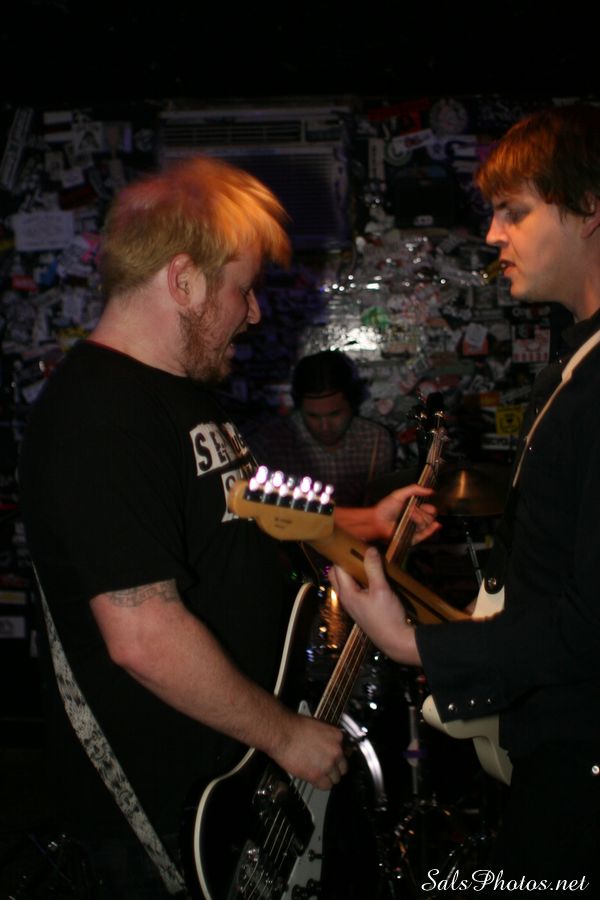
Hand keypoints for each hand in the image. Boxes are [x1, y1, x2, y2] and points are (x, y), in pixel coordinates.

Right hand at [271, 712, 348, 789]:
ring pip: (336, 779)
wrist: (282, 733)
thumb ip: (328, 739)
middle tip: (325, 767)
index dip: (338, 756)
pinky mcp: (317, 775)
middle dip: (335, 768)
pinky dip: (320, 784)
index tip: (334, 759)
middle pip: (343, 767)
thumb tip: (328, 746)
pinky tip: (314, 779)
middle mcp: (336, 751)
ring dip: (328, 777)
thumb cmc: (294, 727)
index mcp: (337, 736)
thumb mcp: (318, 727)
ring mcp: (328, 764)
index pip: (347, 751)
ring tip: (318, 773)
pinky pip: (326, 786)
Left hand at [329, 546, 420, 665]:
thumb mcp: (382, 589)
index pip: (337, 567)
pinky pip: (354, 589)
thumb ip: (374, 568)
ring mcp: (352, 604)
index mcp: (347, 592)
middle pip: (337, 574)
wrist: (395, 641)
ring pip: (346, 582)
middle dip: (345, 562)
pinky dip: (359, 580)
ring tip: (367, 562)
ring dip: (353, 571)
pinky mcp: (360, 608)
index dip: (343, 554)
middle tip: (360, 552)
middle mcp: (346, 598)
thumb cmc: (387, 617)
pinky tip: (373, 577)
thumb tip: (369, 549)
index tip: (354, 544)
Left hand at [372, 485, 441, 543]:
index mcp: (415, 510)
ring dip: (419, 518)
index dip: (430, 508)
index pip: (430, 510)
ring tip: (409, 516)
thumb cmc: (385, 508)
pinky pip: (424, 535)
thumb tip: (430, 491)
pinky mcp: (412, 538)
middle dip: (423, 513)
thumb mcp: (399, 494)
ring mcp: (414, 529)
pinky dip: (430, 530)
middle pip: (430, 517)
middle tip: (413, 510)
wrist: (377, 520)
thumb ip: (414, 489)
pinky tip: (435, 525)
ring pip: (426, 524)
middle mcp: (416, 520)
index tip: (427, 506)